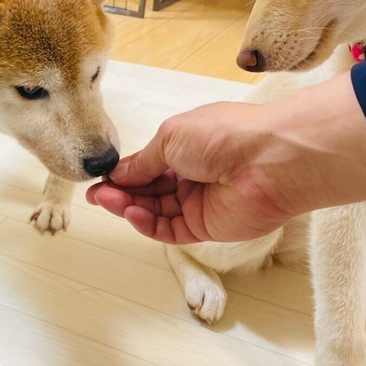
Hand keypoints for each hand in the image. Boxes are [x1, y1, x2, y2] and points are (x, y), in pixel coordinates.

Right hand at [86, 103, 297, 242]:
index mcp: (186, 147)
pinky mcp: (207, 227)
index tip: (98, 181)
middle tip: (96, 196)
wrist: (269, 160)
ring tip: (108, 202)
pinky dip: (149, 224)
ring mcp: (200, 202)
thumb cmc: (222, 135)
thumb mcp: (171, 137)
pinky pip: (171, 229)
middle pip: (149, 190)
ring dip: (130, 207)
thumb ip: (143, 161)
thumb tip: (118, 173)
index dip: (123, 174)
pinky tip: (133, 214)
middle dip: (121, 192)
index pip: (148, 166)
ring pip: (156, 211)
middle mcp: (192, 175)